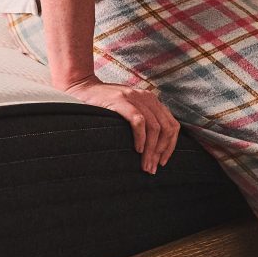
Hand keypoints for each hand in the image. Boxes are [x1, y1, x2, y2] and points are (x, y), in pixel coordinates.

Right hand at [64, 76, 181, 173]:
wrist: (84, 88)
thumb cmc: (106, 104)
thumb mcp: (130, 108)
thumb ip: (144, 119)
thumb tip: (155, 147)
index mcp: (153, 101)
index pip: (173, 125)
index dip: (171, 146)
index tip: (163, 161)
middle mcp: (147, 98)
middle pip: (166, 128)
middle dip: (161, 152)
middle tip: (152, 168)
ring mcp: (135, 98)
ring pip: (154, 128)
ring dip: (151, 150)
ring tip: (145, 164)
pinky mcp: (121, 101)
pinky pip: (138, 122)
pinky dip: (140, 138)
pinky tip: (137, 149)